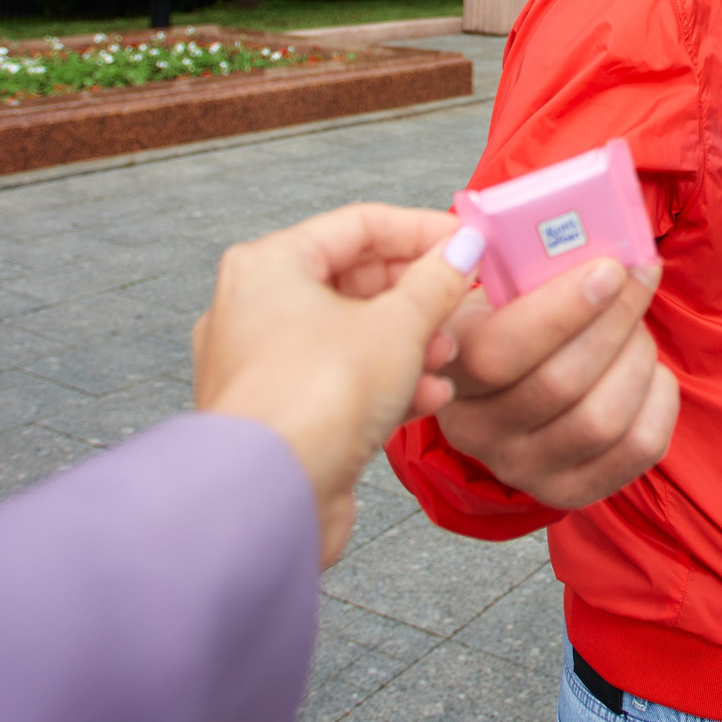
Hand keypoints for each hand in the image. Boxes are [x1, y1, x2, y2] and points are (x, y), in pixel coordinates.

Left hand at [193, 203, 477, 567]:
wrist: (270, 497)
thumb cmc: (311, 402)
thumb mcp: (397, 327)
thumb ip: (436, 282)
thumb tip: (461, 251)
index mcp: (270, 265)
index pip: (359, 224)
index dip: (422, 231)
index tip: (466, 244)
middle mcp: (254, 307)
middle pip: (355, 280)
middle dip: (418, 296)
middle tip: (462, 302)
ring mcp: (264, 363)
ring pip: (351, 334)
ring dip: (409, 344)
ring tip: (446, 358)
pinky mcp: (281, 412)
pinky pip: (341, 380)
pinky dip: (386, 384)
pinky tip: (426, 398)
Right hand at [434, 257, 679, 509]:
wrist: (508, 387)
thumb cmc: (510, 320)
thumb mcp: (496, 290)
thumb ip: (529, 266)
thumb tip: (598, 233)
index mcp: (449, 369)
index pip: (500, 352)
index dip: (562, 309)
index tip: (610, 267)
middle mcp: (478, 431)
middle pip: (561, 384)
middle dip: (615, 321)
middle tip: (637, 278)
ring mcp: (524, 469)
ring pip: (602, 420)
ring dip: (636, 358)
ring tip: (636, 327)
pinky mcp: (572, 490)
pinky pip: (640, 447)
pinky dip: (659, 398)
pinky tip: (648, 370)